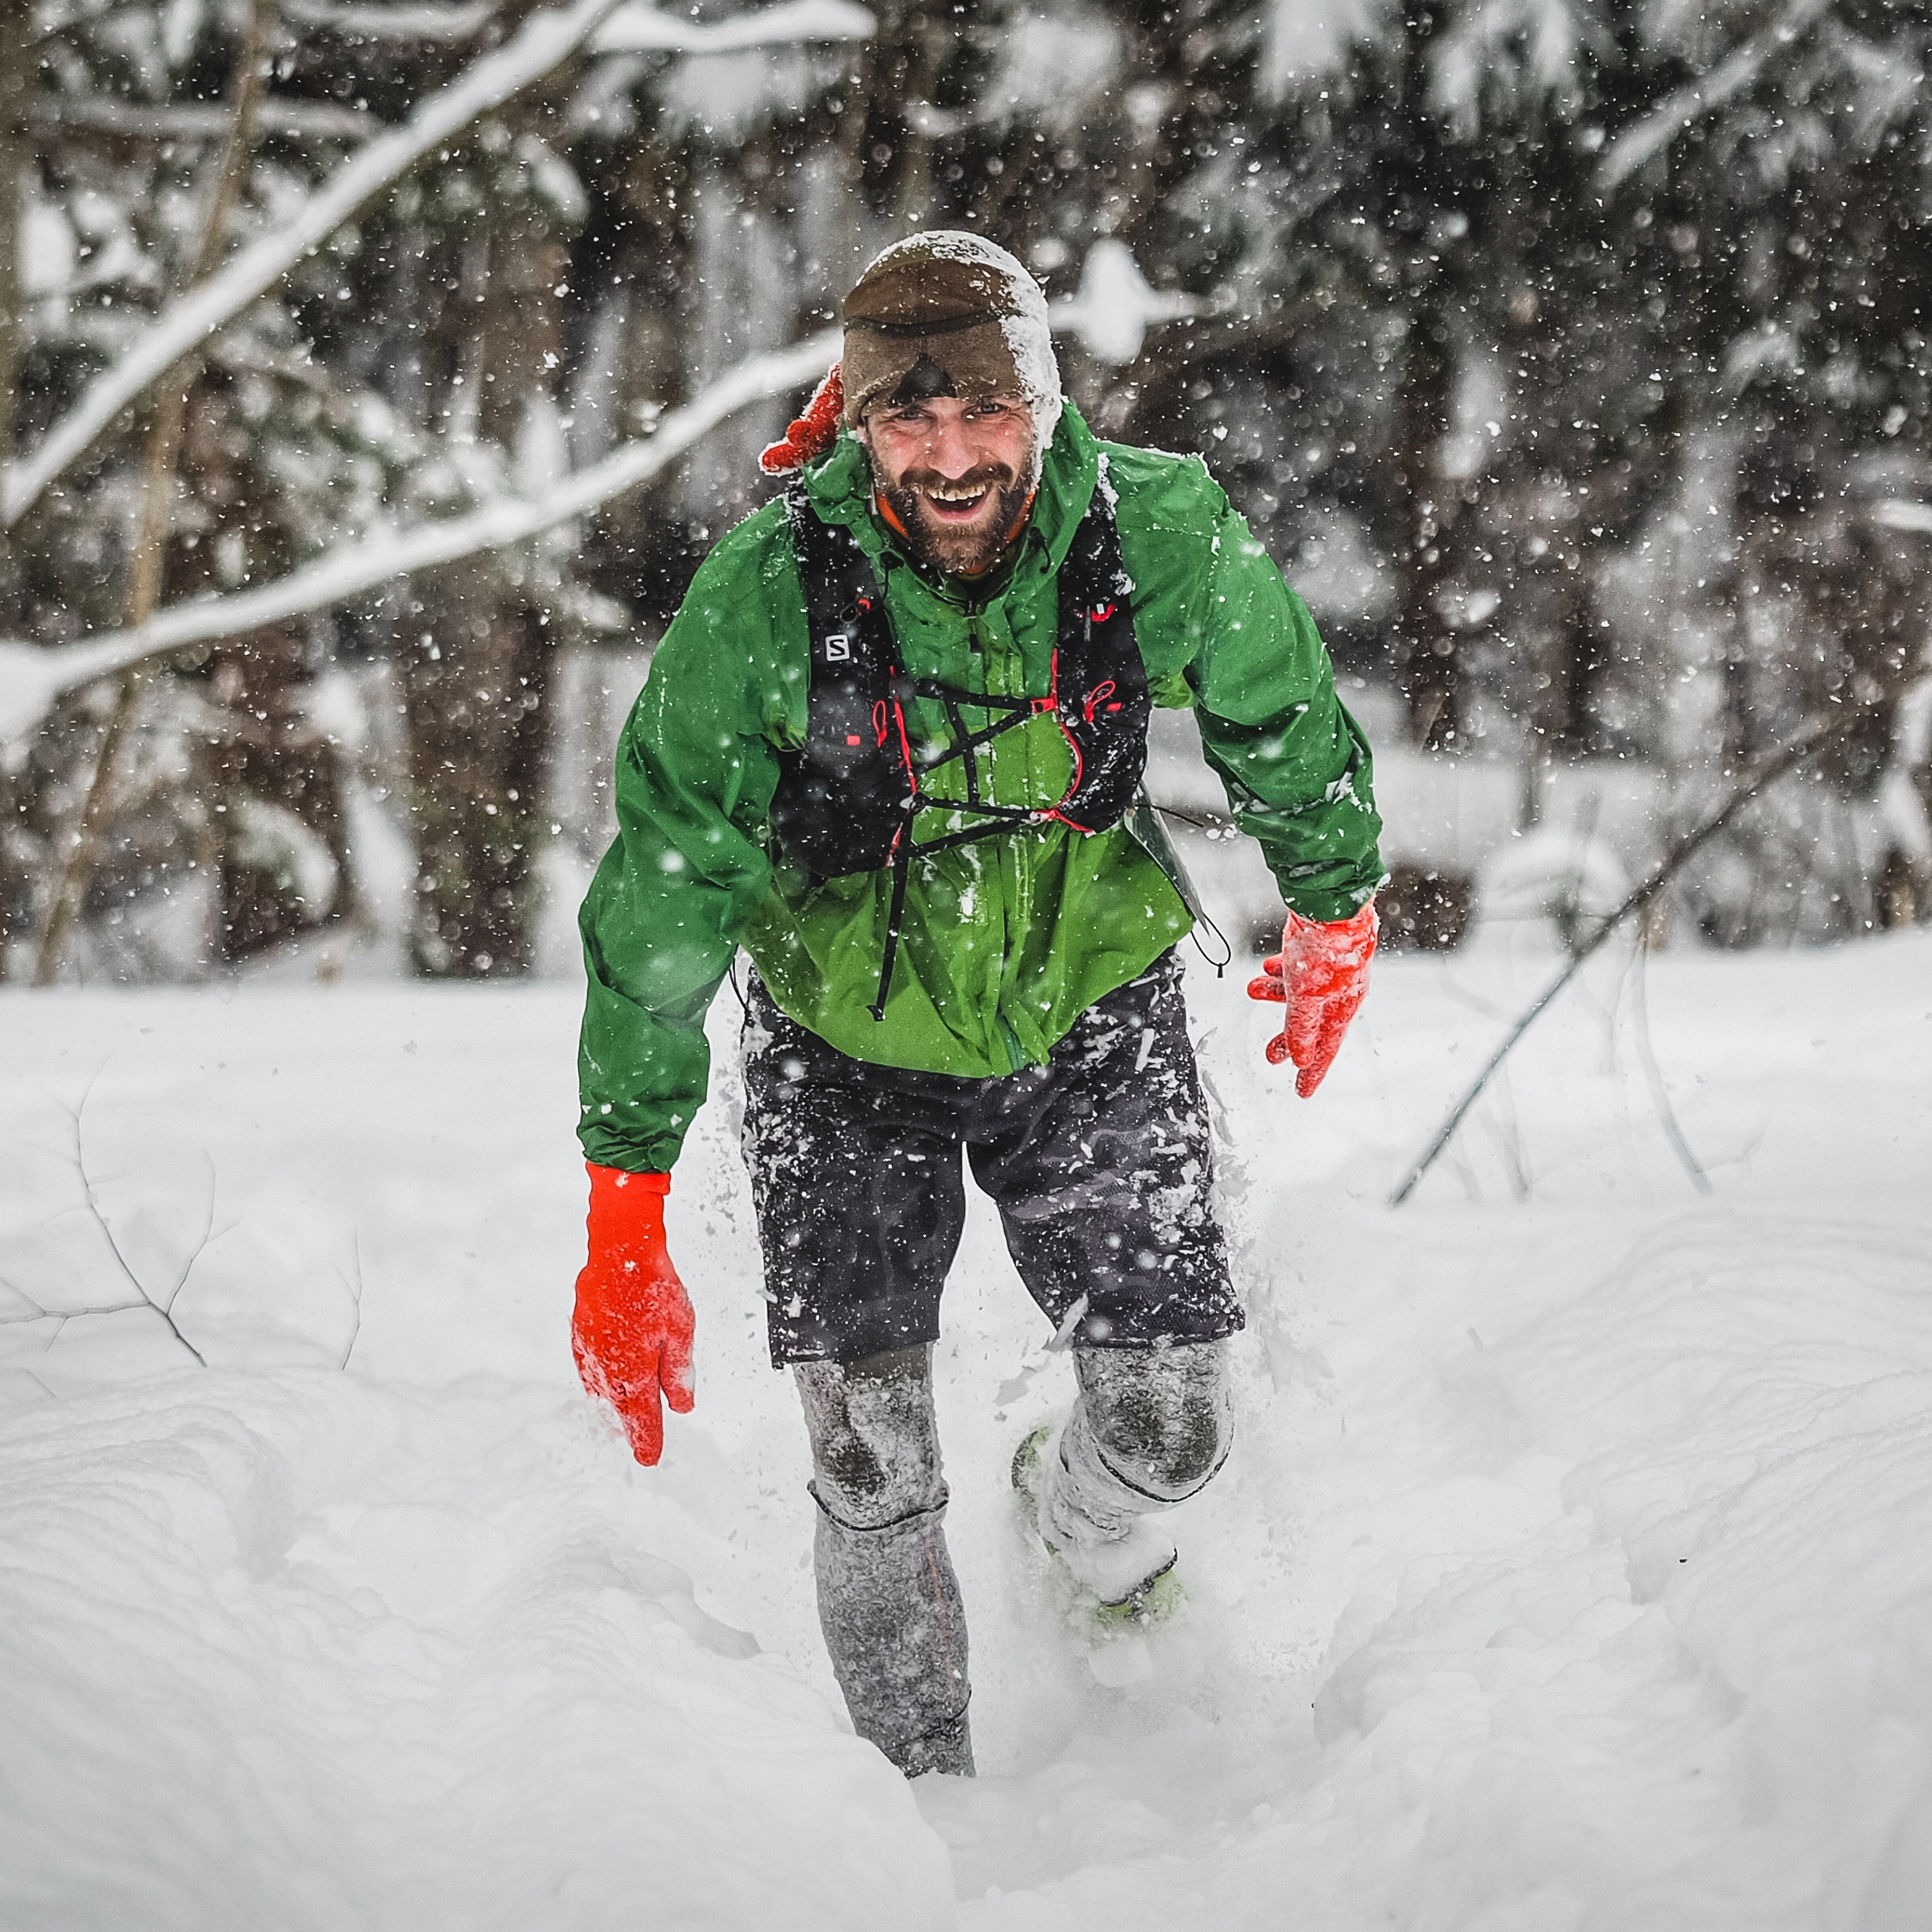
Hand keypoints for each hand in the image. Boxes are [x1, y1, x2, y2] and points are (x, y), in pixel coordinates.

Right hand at [572, 1165, 694, 1465]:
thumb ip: (679, 1373)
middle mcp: (608, 1369)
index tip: (650, 1460)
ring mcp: (590, 1353)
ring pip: (603, 1391)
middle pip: (621, 1410)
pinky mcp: (580, 1335)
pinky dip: (599, 1382)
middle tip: (641, 1445)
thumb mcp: (681, 1331)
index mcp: (636, 1373)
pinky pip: (589, 1369)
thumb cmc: (653, 1286)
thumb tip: (682, 1406)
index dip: (648, 1442)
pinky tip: (605, 1383)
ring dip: (615, 1406)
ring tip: (625, 1419)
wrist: (619, 1250)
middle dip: (632, 1428)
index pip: (643, 1420)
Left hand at [1246, 900, 1378, 1097]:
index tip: (1302, 1092)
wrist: (1331, 902)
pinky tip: (1265, 971)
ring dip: (1275, 997)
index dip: (1312, 1072)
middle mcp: (1339, 991)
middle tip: (1270, 1055)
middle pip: (1311, 1025)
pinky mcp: (1318, 949)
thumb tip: (1300, 1059)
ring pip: (1300, 993)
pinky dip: (1280, 973)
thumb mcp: (1306, 997)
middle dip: (1288, 1039)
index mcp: (1343, 1006)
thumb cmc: (1326, 950)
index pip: (1325, 1049)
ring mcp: (1329, 969)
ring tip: (1253, 991)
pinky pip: (1296, 968)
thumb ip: (1301, 1029)